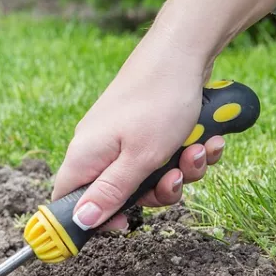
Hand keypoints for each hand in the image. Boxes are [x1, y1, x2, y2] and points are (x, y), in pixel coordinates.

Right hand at [51, 52, 223, 230]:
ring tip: (198, 149)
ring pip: (150, 176)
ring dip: (180, 170)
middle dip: (156, 192)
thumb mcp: (139, 158)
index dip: (92, 220)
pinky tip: (206, 138)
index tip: (125, 224)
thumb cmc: (158, 102)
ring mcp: (124, 136)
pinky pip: (165, 155)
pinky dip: (187, 151)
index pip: (69, 201)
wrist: (184, 51)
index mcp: (85, 155)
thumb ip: (110, 192)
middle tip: (174, 179)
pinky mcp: (147, 128)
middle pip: (119, 194)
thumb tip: (80, 220)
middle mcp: (100, 148)